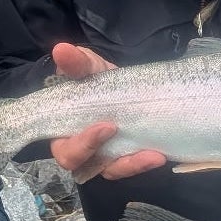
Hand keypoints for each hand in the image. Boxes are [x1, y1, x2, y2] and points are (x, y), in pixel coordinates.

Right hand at [47, 42, 167, 182]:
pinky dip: (145, 163)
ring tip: (154, 155)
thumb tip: (61, 50)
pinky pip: (133, 167)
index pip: (64, 150)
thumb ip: (76, 62)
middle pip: (83, 164)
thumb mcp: (88, 67)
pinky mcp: (127, 158)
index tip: (104, 125)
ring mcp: (105, 157)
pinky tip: (160, 154)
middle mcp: (82, 151)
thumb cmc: (95, 79)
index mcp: (64, 133)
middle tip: (115, 129)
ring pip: (112, 170)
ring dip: (131, 164)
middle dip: (98, 151)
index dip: (81, 145)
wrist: (122, 85)